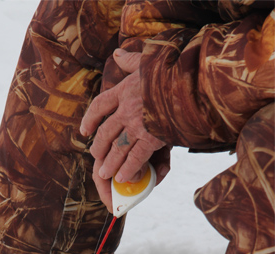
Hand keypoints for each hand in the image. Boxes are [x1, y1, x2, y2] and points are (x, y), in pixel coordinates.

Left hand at [81, 49, 168, 211]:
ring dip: (110, 163)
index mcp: (124, 90)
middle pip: (105, 132)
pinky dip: (128, 170)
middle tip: (95, 157)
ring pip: (117, 148)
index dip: (90, 119)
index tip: (84, 131)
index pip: (99, 106)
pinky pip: (135, 158)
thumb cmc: (173, 70)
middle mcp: (126, 109)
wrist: (190, 81)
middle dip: (99, 146)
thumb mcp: (148, 59)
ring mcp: (137, 125)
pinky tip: (123, 178)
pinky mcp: (151, 138)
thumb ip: (131, 60)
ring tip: (104, 174)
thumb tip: (117, 53)